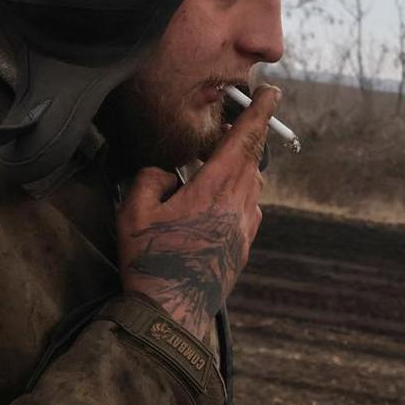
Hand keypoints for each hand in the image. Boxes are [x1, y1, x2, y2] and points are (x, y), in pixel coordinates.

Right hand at [116, 85, 280, 341]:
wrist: (172, 313)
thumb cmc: (151, 261)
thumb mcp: (134, 211)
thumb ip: (149, 178)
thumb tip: (166, 172)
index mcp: (215, 189)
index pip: (244, 139)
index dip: (258, 112)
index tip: (271, 92)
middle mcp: (238, 205)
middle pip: (252, 158)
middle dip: (245, 137)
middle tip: (234, 124)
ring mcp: (245, 228)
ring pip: (252, 184)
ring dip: (240, 168)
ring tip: (217, 166)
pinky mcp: (243, 247)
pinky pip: (249, 209)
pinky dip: (239, 195)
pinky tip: (218, 203)